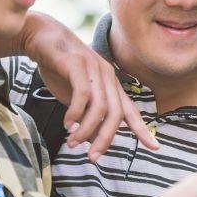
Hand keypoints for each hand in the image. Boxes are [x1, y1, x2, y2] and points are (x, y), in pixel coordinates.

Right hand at [14, 13, 159, 160]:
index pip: (130, 111)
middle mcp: (107, 77)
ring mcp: (94, 69)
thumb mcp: (76, 99)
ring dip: (86, 130)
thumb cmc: (60, 70)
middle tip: (92, 158)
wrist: (42, 38)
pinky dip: (75, 112)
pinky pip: (83, 94)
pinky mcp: (77, 64)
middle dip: (106, 139)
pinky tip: (67, 123)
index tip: (154, 147)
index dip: (142, 130)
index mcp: (111, 85)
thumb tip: (94, 142)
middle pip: (116, 114)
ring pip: (100, 107)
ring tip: (73, 143)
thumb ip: (87, 117)